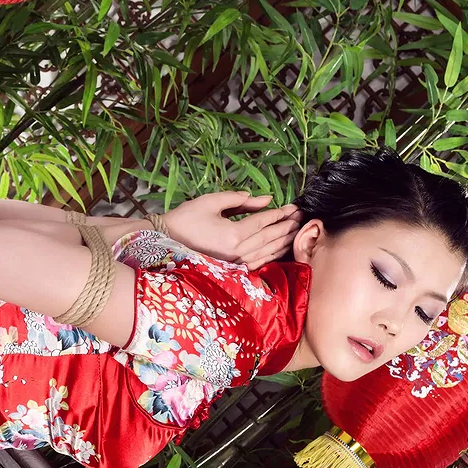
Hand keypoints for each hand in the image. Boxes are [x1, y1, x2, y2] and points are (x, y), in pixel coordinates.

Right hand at [160, 191, 302, 270]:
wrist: (166, 240)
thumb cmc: (186, 218)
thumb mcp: (211, 201)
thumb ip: (240, 199)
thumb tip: (266, 199)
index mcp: (233, 233)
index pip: (264, 222)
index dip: (281, 213)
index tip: (293, 207)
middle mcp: (237, 251)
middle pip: (270, 237)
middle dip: (287, 226)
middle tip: (301, 217)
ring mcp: (235, 263)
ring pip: (267, 252)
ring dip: (283, 241)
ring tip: (295, 231)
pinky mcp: (231, 269)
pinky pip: (258, 263)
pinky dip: (272, 255)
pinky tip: (280, 249)